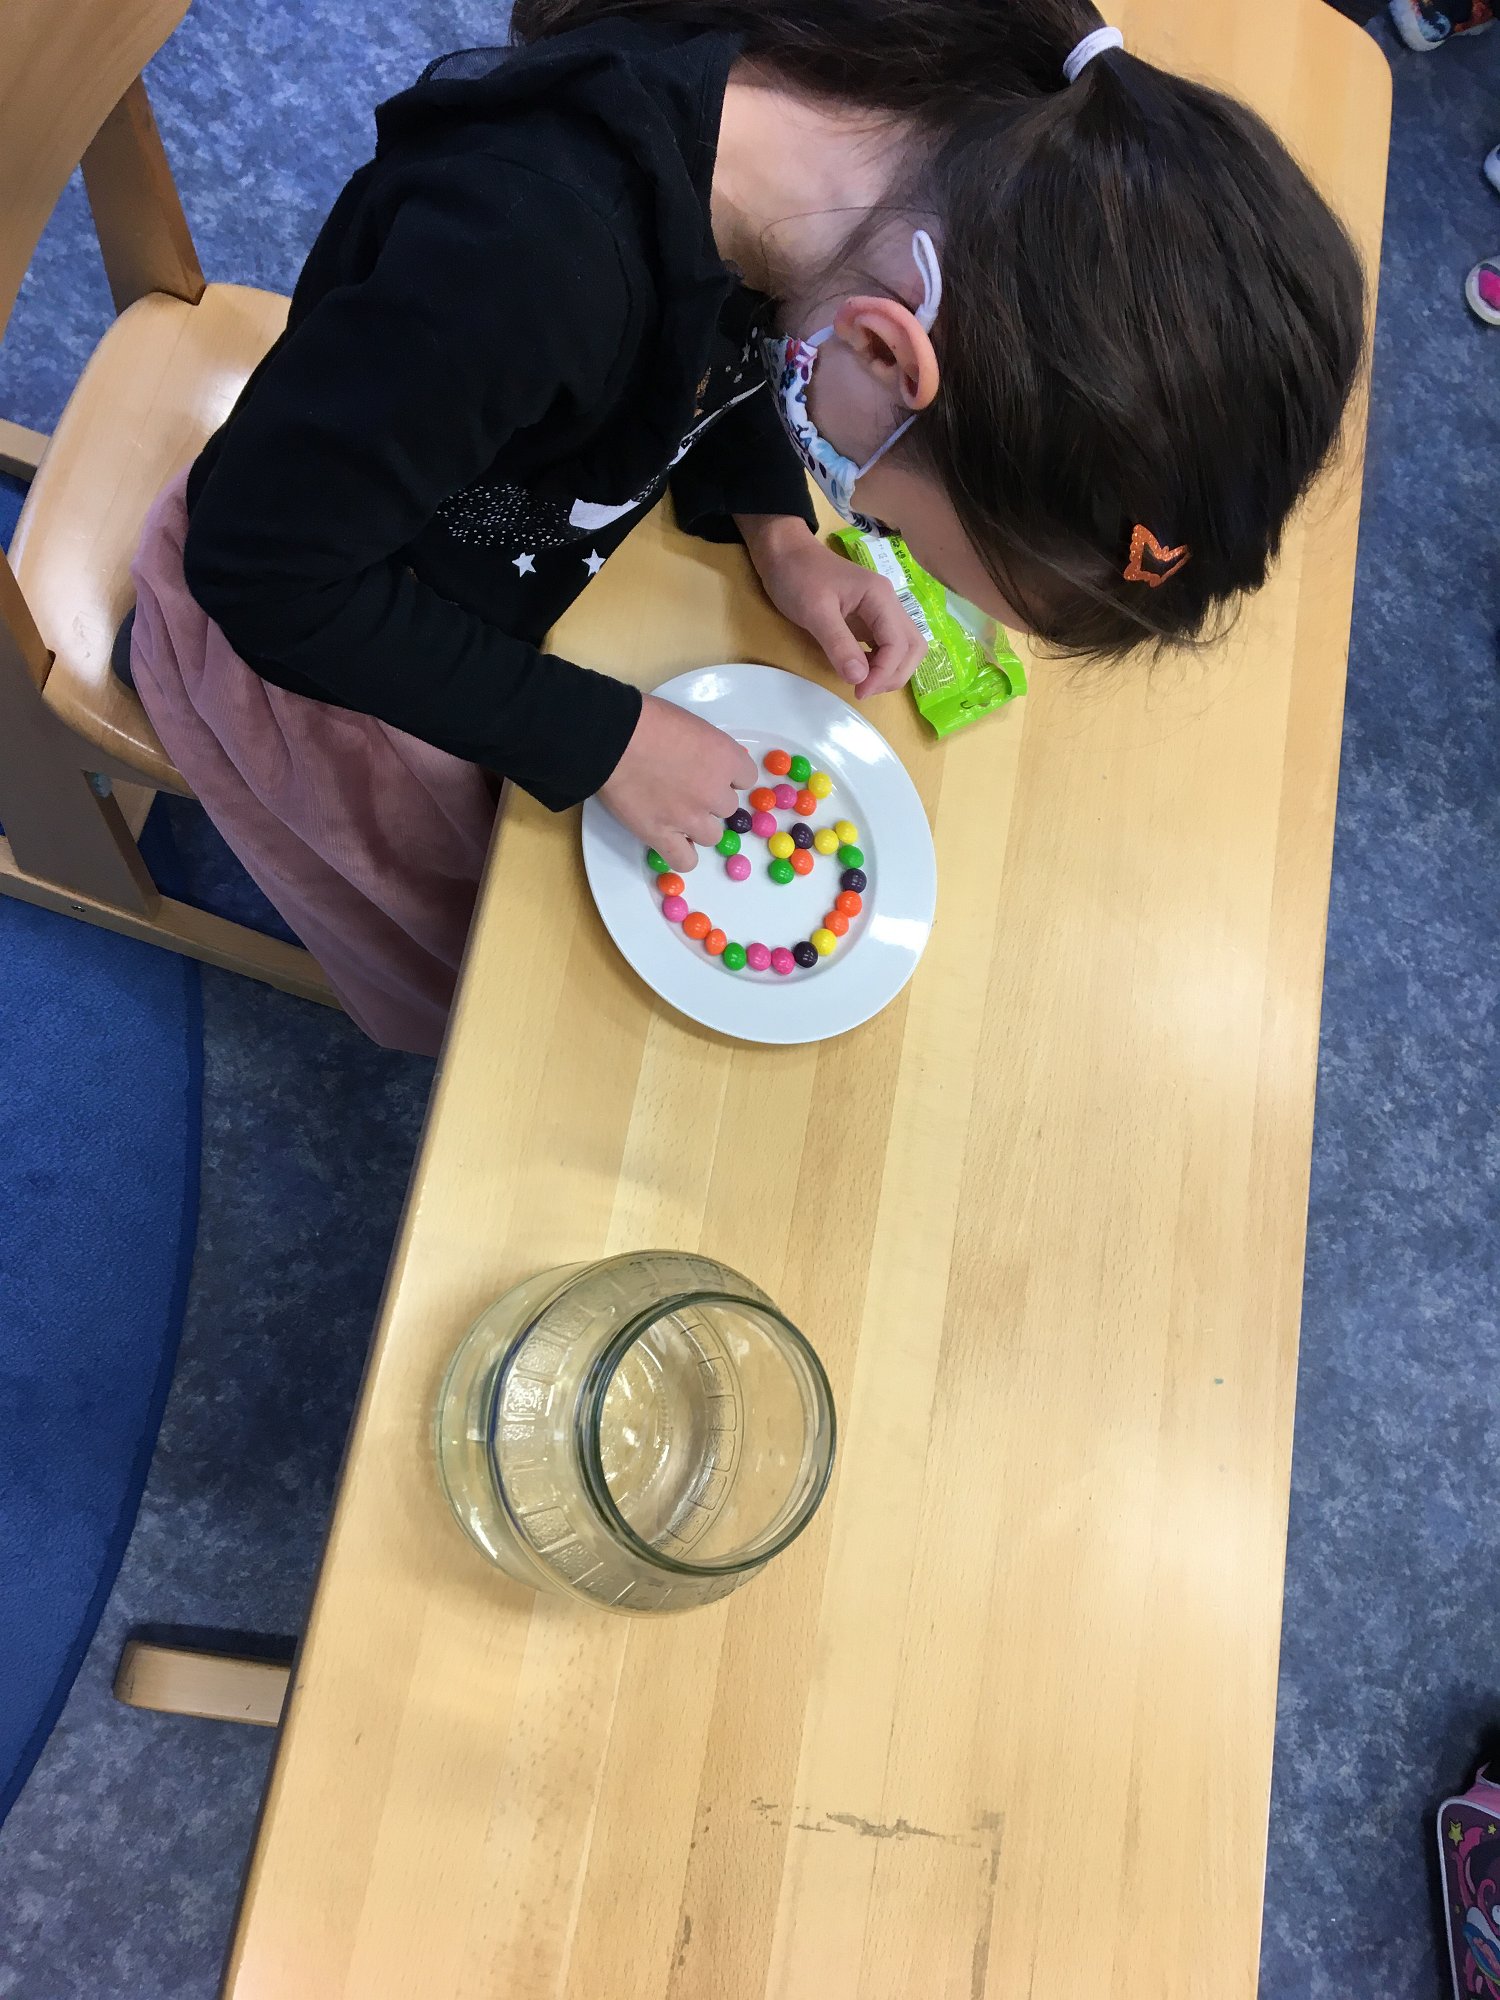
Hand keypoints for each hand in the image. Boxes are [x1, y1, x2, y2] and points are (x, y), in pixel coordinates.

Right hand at [598, 694, 755, 872]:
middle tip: (684, 787)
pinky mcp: (661, 836)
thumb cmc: (647, 720)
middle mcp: (714, 792)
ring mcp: (689, 818)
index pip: (746, 778)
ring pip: (711, 835)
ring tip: (675, 812)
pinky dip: (682, 854)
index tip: (710, 771)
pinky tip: (672, 841)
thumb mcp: (692, 724)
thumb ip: (708, 749)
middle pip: (727, 807)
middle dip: (710, 799)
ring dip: (698, 826)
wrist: (611, 737)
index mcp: (725, 758)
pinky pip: (685, 861)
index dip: (727, 776)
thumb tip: (706, 761)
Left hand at [737, 515, 926, 698]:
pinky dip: (881, 662)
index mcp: (880, 598)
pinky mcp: (871, 616)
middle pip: (913, 646)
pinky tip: (860, 669)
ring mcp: (882, 609)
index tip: (859, 691)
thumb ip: (838, 644)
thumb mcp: (814, 612)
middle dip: (894, 674)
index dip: (884, 673)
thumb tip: (860, 678)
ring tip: (863, 682)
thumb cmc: (798, 576)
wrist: (785, 552)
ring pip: (905, 646)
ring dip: (892, 670)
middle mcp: (889, 603)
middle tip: (864, 690)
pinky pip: (888, 643)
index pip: (899, 644)